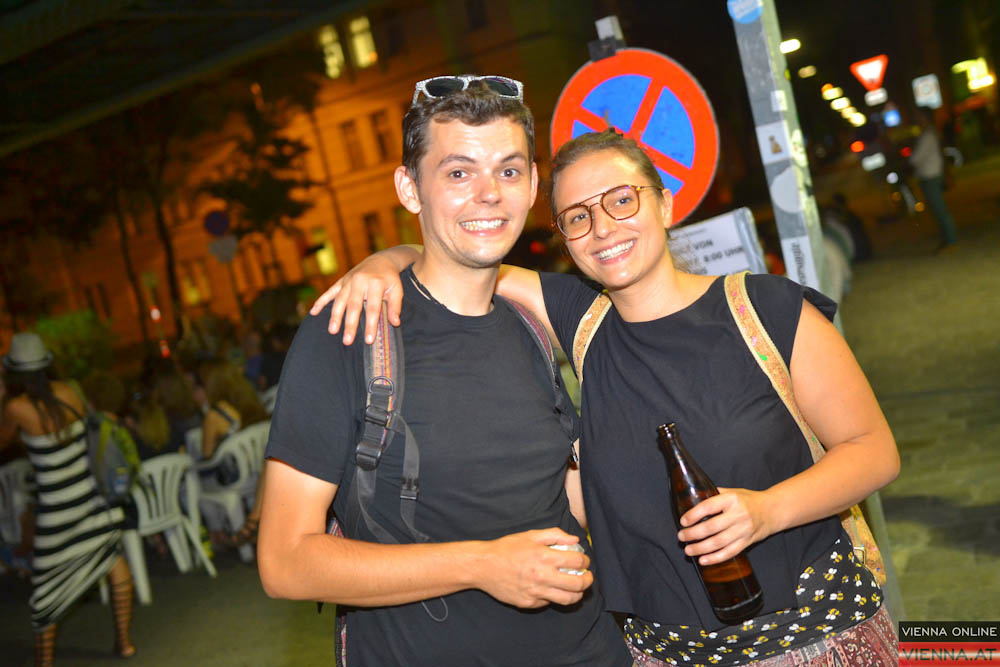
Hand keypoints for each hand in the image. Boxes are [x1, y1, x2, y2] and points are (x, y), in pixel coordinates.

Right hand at [309, 254, 404, 344]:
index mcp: (376, 283)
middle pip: (354, 306)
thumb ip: (395, 306)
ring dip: (335, 316)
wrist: (381, 260)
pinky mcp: (341, 280)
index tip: (368, 340)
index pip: (373, 308)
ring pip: (340, 300)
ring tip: (332, 331)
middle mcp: (360, 280)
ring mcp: (349, 280)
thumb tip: (395, 323)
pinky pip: (330, 292)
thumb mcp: (397, 289)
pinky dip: (321, 301)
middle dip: (350, 324)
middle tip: (347, 341)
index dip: (370, 325)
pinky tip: (314, 312)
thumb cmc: (390, 279)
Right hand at [475, 528, 592, 608]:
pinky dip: (553, 596)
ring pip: (567, 599)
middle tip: (587, 577)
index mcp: (544, 557)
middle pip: (578, 584)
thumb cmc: (506, 549)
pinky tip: (550, 588)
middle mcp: (542, 576)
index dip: (585, 561)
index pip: (577, 561)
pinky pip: (548, 603)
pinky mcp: (528, 604)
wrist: (483, 566)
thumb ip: (555, 535)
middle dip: (587, 580)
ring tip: (576, 588)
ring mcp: (536, 592)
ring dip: (577, 594)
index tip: (584, 561)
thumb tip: (574, 539)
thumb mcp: (530, 535)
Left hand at [676, 488, 773, 565]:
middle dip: (693, 534)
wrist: (772, 511)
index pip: (709, 507)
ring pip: (719, 542)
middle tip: (681, 536)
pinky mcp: (747, 542)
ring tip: (688, 550)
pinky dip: (715, 558)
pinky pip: (729, 552)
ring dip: (701, 548)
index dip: (694, 515)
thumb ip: (714, 494)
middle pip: (712, 527)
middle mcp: (738, 515)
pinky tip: (703, 560)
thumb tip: (692, 497)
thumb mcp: (732, 492)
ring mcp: (744, 530)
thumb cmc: (748, 500)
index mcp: (732, 500)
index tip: (683, 521)